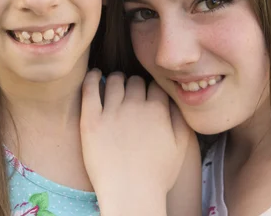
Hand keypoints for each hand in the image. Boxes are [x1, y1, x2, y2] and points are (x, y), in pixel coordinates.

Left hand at [80, 70, 191, 215]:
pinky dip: (92, 78)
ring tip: (112, 83)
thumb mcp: (180, 148)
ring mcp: (111, 112)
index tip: (147, 96)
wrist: (130, 195)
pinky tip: (94, 76)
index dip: (151, 90)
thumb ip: (180, 119)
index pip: (155, 85)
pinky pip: (90, 89)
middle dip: (134, 85)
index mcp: (158, 111)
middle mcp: (135, 107)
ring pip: (115, 81)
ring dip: (116, 80)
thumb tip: (175, 100)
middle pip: (135, 81)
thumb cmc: (156, 176)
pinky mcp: (91, 120)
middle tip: (129, 93)